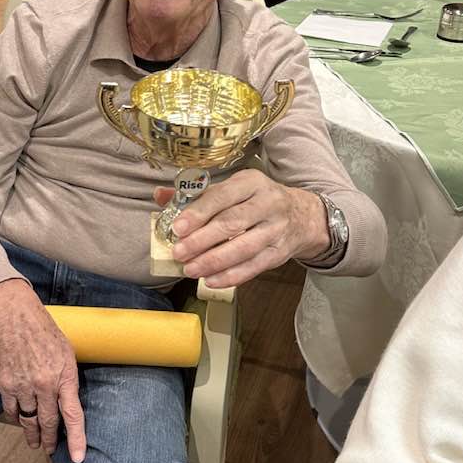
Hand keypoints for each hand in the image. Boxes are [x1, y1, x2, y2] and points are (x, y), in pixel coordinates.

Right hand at [0, 278, 85, 462]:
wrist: (16, 318)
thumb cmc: (46, 334)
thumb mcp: (67, 355)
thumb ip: (68, 381)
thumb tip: (67, 404)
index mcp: (64, 376)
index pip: (73, 415)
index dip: (76, 438)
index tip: (77, 457)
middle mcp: (44, 384)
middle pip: (48, 423)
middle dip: (50, 441)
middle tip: (50, 450)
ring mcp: (23, 386)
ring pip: (28, 420)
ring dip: (32, 433)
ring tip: (35, 441)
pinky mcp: (5, 384)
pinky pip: (11, 411)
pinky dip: (16, 418)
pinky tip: (20, 420)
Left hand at [154, 169, 329, 287]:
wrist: (303, 215)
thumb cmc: (256, 200)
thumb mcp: (233, 188)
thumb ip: (196, 193)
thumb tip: (159, 195)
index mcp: (251, 182)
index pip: (222, 196)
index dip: (199, 213)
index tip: (177, 228)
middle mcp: (267, 203)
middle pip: (232, 223)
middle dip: (202, 240)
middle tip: (179, 252)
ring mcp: (276, 230)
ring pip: (243, 248)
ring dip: (214, 261)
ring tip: (190, 269)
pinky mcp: (279, 253)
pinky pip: (254, 267)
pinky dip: (231, 276)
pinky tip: (211, 280)